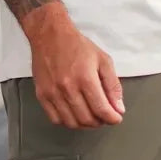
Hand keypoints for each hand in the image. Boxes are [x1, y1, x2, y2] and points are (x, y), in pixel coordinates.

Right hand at [22, 5, 124, 128]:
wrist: (50, 35)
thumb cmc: (77, 46)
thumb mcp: (103, 60)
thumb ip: (113, 85)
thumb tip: (118, 108)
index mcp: (85, 78)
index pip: (101, 110)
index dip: (112, 118)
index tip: (116, 118)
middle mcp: (68, 88)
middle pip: (87, 119)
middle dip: (100, 122)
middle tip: (104, 116)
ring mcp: (53, 93)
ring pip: (72, 123)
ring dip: (85, 124)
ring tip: (91, 115)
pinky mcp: (42, 95)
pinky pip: (55, 119)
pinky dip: (68, 122)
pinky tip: (74, 114)